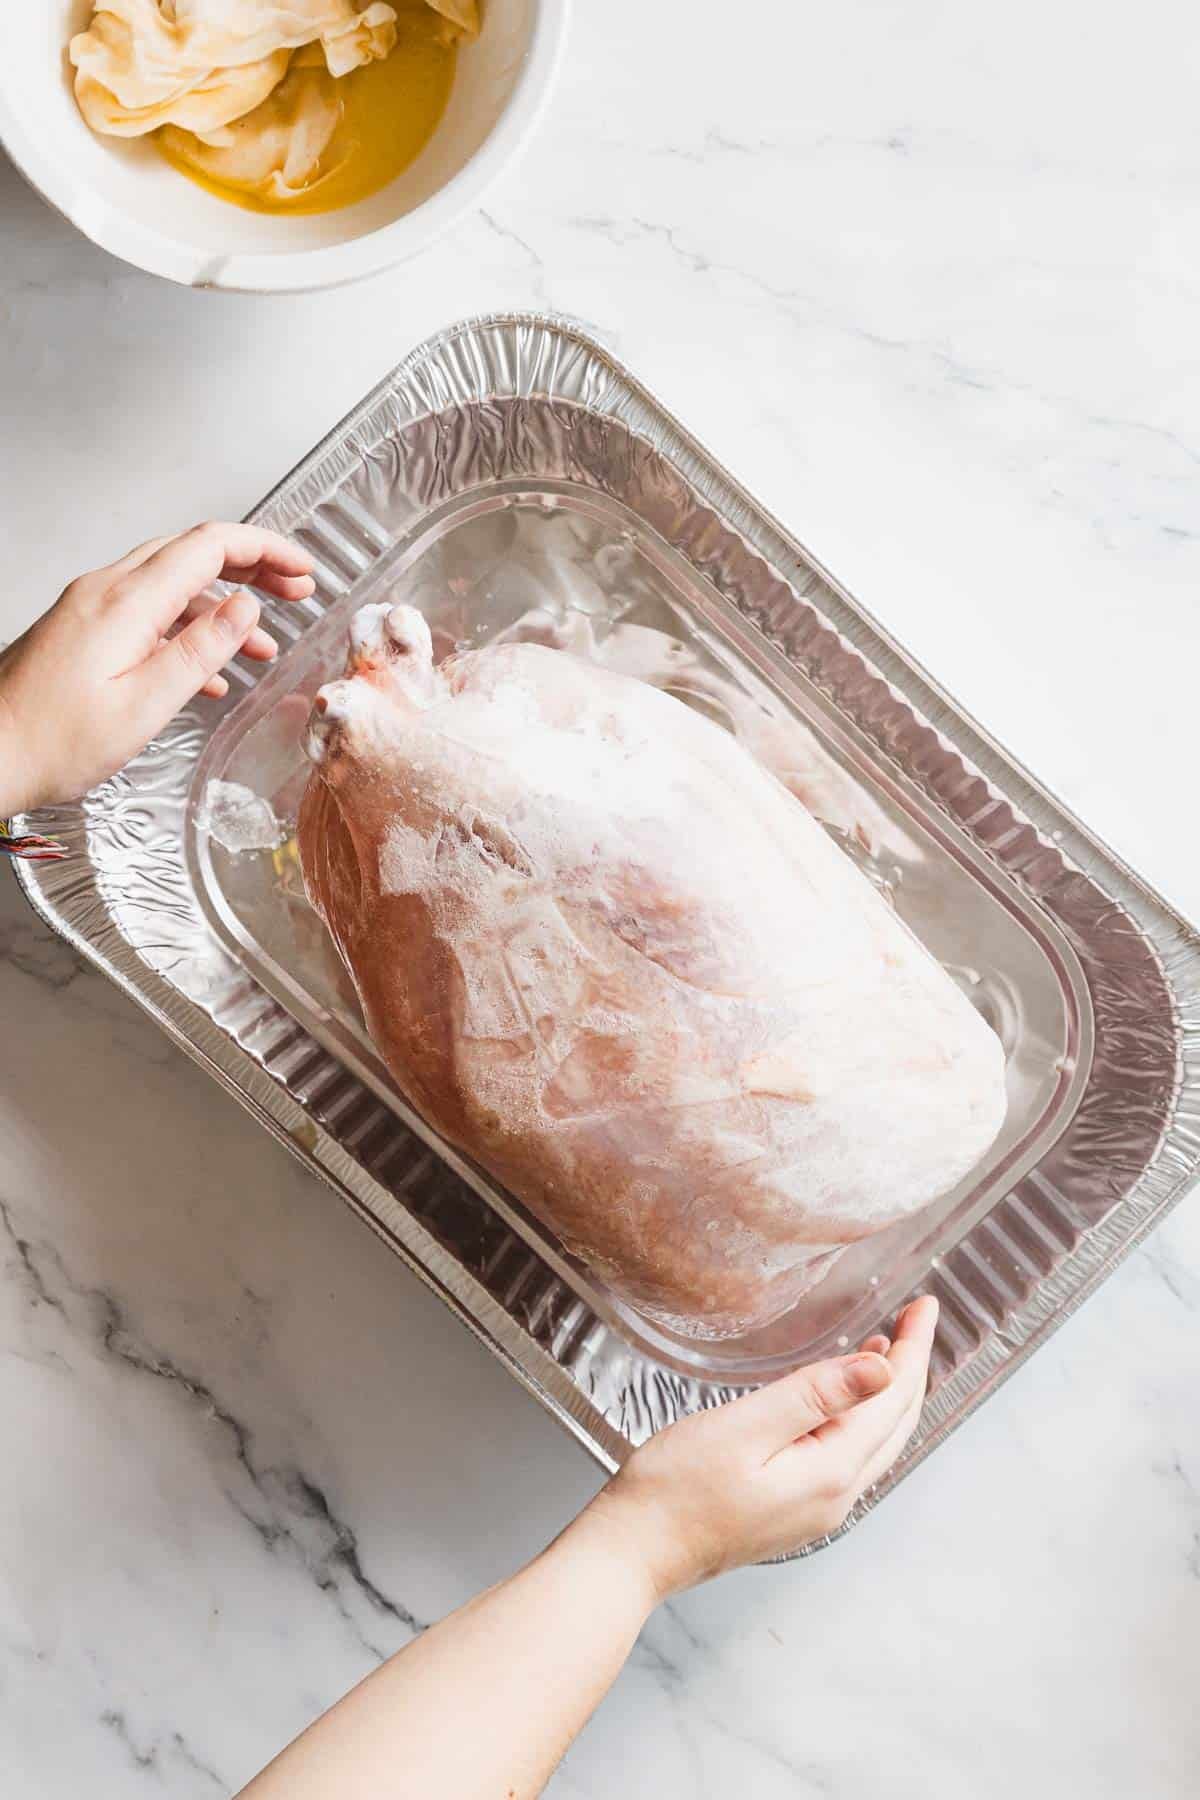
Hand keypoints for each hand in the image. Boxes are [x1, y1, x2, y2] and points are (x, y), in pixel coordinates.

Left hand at [0, 523, 314, 816]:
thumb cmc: (53, 741)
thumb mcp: (145, 704)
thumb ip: (201, 651)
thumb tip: (245, 609)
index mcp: (127, 602)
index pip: (210, 547)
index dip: (265, 551)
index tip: (302, 569)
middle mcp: (106, 591)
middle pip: (193, 553)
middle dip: (251, 568)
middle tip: (295, 590)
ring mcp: (91, 607)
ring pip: (172, 584)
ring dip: (223, 606)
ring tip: (261, 643)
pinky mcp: (82, 629)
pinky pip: (147, 612)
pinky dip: (188, 629)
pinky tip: (208, 671)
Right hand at [586, 1296, 938, 1597]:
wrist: (635, 1550)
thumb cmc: (676, 1488)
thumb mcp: (744, 1426)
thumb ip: (814, 1395)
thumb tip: (880, 1370)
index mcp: (831, 1472)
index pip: (892, 1399)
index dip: (912, 1348)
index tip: (925, 1304)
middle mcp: (835, 1497)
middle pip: (895, 1424)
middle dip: (910, 1367)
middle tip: (917, 1316)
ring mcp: (816, 1510)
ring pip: (875, 1442)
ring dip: (888, 1393)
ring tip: (890, 1346)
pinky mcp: (793, 1511)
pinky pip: (848, 1456)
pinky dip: (860, 1417)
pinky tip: (843, 1398)